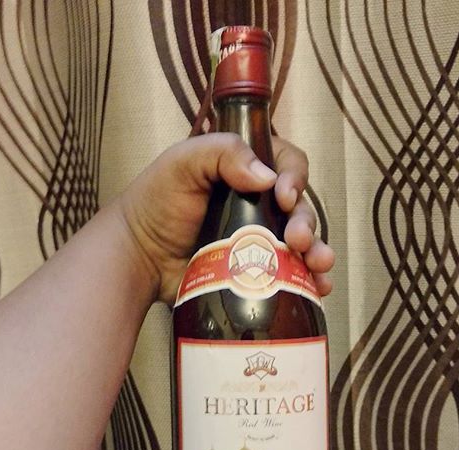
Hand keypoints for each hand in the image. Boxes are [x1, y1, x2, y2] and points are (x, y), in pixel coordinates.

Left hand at [119, 133, 334, 304]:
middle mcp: (260, 206)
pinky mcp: (258, 274)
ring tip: (318, 266)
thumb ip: (222, 152)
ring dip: (318, 252)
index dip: (294, 177)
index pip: (287, 165)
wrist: (140, 257)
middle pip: (300, 208)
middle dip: (307, 222)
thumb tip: (267, 177)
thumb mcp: (183, 163)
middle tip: (298, 239)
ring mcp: (261, 242)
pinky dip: (310, 282)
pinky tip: (319, 288)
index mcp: (246, 172)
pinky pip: (292, 277)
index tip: (283, 195)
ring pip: (303, 244)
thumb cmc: (157, 203)